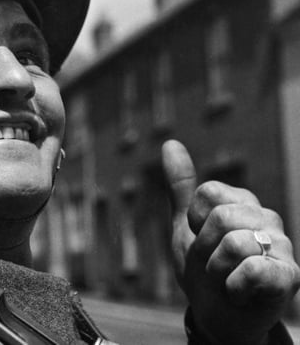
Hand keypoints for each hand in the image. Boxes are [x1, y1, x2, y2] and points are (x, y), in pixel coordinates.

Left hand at [162, 140, 299, 343]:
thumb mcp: (184, 225)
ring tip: (225, 278)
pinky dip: (233, 287)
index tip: (200, 238)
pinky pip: (252, 269)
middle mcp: (266, 219)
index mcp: (243, 203)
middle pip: (221, 216)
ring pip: (234, 243)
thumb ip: (181, 186)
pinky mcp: (289, 276)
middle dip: (204, 248)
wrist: (215, 315)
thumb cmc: (203, 269)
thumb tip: (170, 143)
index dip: (194, 220)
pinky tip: (239, 293)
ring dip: (216, 269)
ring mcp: (282, 247)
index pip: (209, 192)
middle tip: (212, 264)